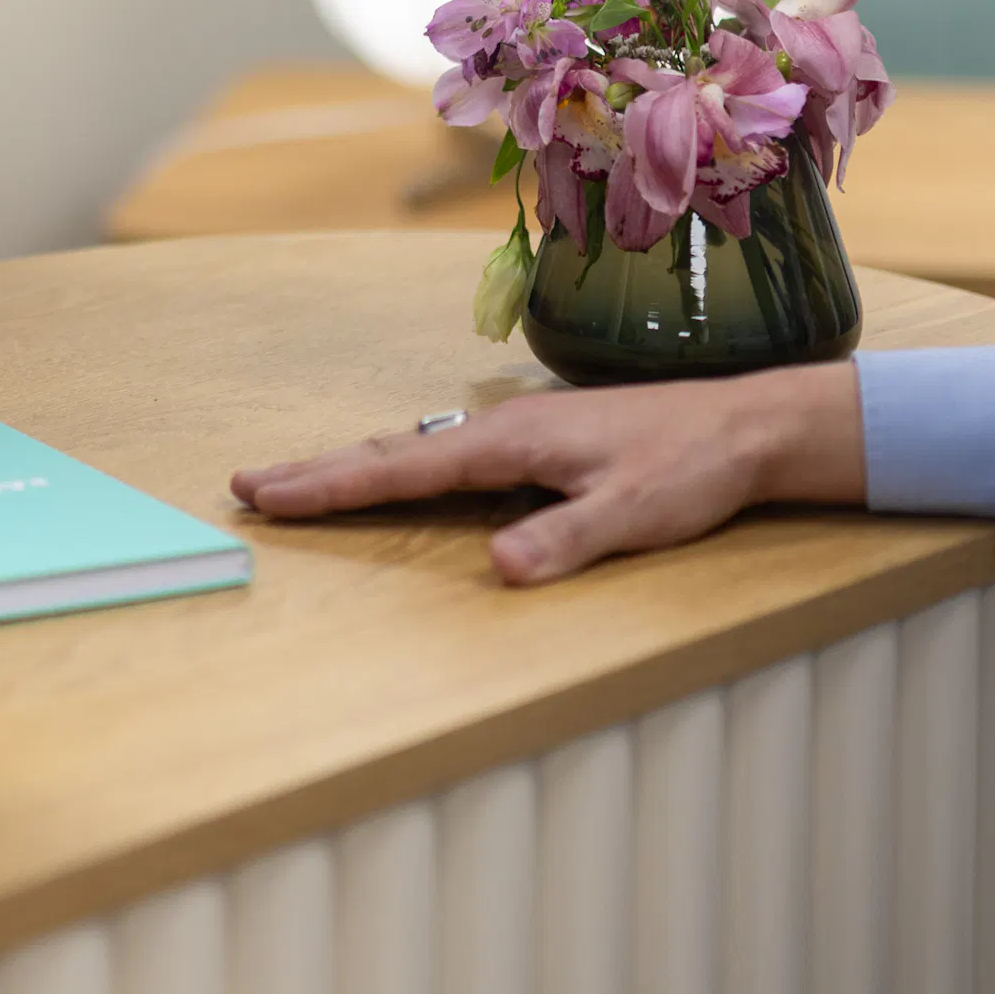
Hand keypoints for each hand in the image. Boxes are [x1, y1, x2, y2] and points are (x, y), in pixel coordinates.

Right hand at [230, 362, 868, 585]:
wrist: (748, 425)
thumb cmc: (694, 467)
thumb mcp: (634, 514)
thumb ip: (565, 540)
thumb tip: (497, 568)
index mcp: (512, 442)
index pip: (402, 467)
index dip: (331, 485)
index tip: (266, 492)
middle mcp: (503, 428)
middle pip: (390, 450)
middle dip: (317, 470)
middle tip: (246, 483)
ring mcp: (518, 431)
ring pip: (414, 447)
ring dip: (352, 464)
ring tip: (297, 480)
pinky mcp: (537, 441)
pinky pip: (444, 453)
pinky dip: (397, 463)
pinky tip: (393, 472)